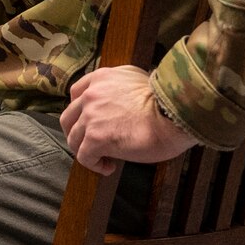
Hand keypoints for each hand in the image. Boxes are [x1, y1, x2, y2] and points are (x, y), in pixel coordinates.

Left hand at [58, 65, 199, 174]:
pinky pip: (84, 156)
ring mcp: (91, 116)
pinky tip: (108, 167)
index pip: (76, 94)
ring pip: (74, 139)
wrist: (175, 114)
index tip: (90, 124)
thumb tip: (119, 100)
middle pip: (69, 118)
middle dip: (77, 133)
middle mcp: (91, 94)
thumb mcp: (138, 79)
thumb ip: (120, 85)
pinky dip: (94, 165)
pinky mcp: (96, 138)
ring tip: (104, 159)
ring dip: (86, 151)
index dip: (80, 112)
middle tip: (91, 144)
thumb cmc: (165, 102)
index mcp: (101, 78)